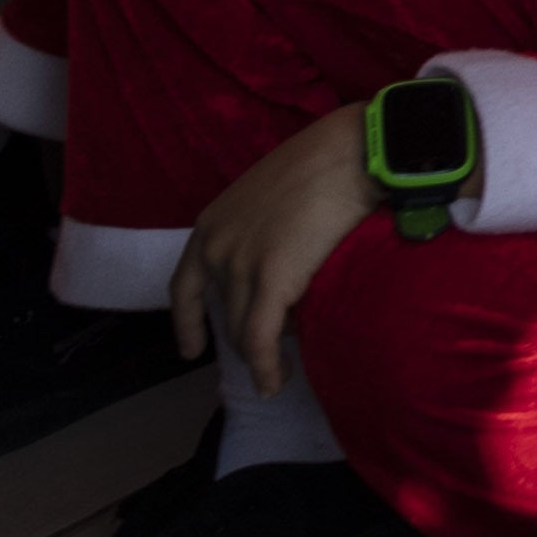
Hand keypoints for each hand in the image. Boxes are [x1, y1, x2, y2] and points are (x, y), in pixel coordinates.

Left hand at [173, 109, 384, 389]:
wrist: (351, 153)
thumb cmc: (325, 162)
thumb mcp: (272, 197)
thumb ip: (260, 231)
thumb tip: (279, 265)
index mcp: (212, 224)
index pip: (185, 286)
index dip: (187, 322)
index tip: (191, 349)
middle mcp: (216, 248)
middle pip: (223, 314)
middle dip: (244, 338)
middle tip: (270, 354)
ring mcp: (239, 265)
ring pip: (243, 331)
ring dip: (261, 355)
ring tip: (281, 372)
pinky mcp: (270, 281)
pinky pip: (259, 340)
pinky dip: (264, 368)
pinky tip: (273, 384)